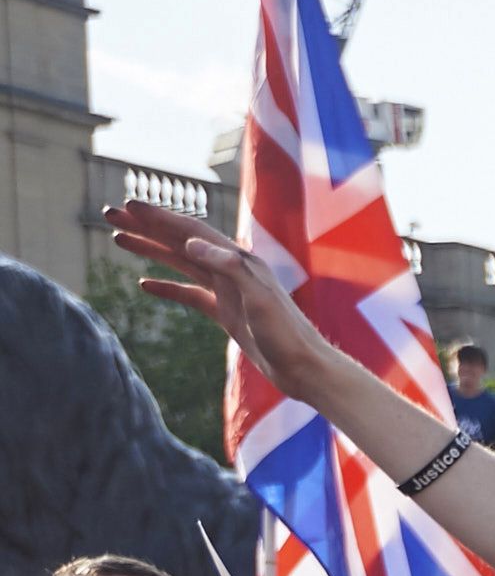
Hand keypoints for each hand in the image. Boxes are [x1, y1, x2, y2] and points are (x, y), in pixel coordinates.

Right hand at [109, 200, 358, 411]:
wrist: (305, 369)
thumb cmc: (287, 335)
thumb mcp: (260, 298)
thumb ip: (231, 268)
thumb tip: (193, 243)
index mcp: (239, 261)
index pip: (191, 231)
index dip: (159, 217)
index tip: (127, 206)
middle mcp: (233, 271)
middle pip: (180, 241)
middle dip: (145, 227)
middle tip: (109, 214)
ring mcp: (229, 292)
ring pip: (182, 263)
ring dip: (151, 250)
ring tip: (118, 239)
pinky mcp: (228, 313)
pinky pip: (191, 294)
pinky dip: (168, 287)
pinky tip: (145, 285)